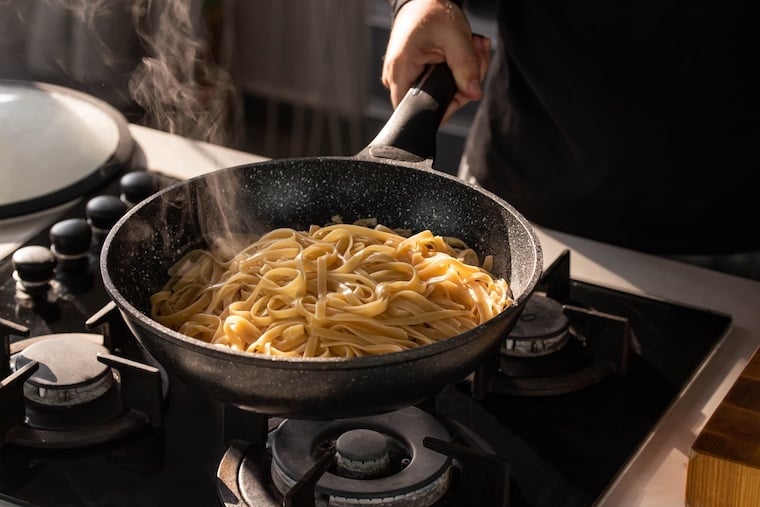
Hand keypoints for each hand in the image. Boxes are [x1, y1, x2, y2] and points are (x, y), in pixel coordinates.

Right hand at [382, 0, 490, 122]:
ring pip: (442, 93)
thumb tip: (474, 94)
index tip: (464, 87)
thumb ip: (466, 67)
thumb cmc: (430, 12)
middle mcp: (398, 79)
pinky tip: (464, 52)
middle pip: (435, 101)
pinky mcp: (416, 74)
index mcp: (400, 71)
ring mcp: (407, 78)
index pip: (417, 110)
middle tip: (475, 56)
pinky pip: (441, 83)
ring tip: (471, 48)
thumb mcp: (455, 37)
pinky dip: (458, 71)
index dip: (445, 106)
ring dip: (464, 74)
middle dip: (463, 83)